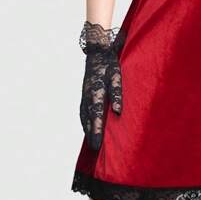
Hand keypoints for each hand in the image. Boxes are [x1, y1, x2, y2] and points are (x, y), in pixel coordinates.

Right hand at [79, 20, 124, 150]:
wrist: (97, 51)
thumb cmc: (109, 63)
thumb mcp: (117, 75)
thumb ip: (117, 93)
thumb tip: (117, 112)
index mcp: (95, 91)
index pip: (96, 115)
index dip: (97, 130)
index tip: (97, 143)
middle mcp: (87, 95)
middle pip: (88, 118)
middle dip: (91, 134)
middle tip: (95, 149)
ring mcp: (84, 94)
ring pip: (84, 115)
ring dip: (87, 128)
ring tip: (91, 142)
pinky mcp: (84, 93)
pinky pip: (83, 110)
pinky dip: (84, 120)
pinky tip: (87, 127)